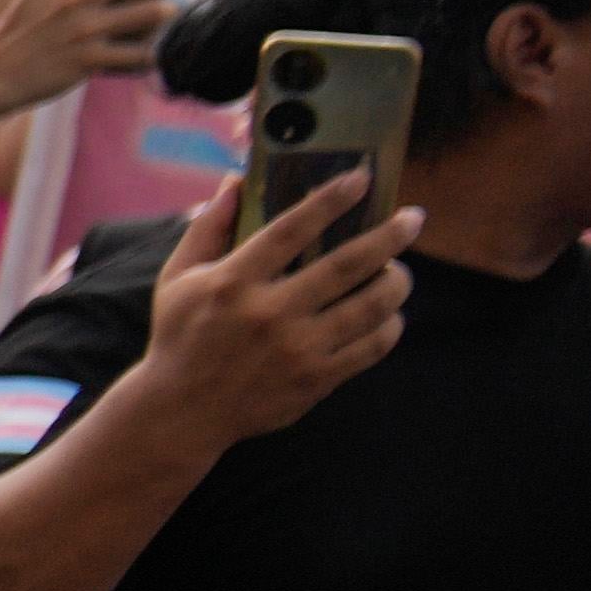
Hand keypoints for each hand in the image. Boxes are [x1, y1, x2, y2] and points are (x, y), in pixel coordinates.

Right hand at [128, 166, 413, 437]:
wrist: (181, 412)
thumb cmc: (180, 336)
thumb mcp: (177, 278)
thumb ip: (209, 227)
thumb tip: (236, 179)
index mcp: (232, 282)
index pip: (291, 229)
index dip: (331, 200)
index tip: (362, 178)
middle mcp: (268, 313)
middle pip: (347, 264)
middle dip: (390, 236)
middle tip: (413, 219)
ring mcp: (296, 349)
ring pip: (371, 305)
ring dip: (397, 280)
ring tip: (399, 270)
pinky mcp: (315, 380)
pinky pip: (372, 347)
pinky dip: (390, 326)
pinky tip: (388, 314)